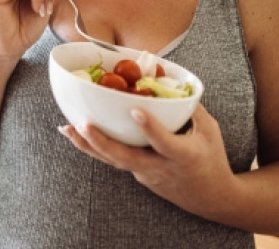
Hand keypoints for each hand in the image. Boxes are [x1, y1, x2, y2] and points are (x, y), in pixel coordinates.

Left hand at [58, 104, 235, 214]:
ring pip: (114, 161)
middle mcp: (161, 168)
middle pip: (128, 158)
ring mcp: (146, 175)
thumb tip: (167, 80)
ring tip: (67, 129)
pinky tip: (76, 134)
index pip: (165, 143)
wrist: (211, 198)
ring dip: (89, 145)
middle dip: (103, 142)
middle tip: (84, 125)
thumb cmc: (212, 158)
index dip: (151, 128)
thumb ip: (189, 107)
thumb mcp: (209, 130)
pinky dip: (95, 148)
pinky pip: (115, 160)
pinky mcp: (138, 175)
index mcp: (184, 156)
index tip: (136, 111)